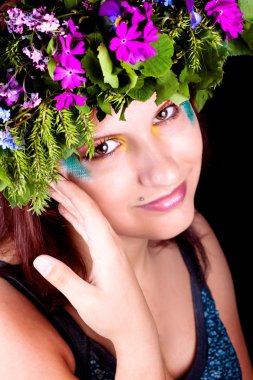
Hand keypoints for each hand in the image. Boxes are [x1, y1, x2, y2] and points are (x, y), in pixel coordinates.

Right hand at [33, 178, 170, 378]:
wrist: (136, 328)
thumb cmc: (114, 316)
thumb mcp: (85, 300)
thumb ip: (63, 279)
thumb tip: (39, 260)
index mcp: (108, 248)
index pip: (89, 212)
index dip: (72, 193)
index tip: (56, 180)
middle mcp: (111, 243)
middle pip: (90, 210)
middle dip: (70, 193)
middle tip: (50, 180)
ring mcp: (110, 248)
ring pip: (90, 218)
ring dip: (73, 203)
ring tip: (55, 192)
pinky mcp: (107, 254)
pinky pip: (90, 229)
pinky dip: (77, 218)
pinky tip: (67, 213)